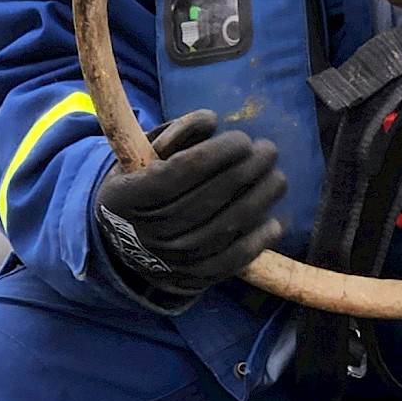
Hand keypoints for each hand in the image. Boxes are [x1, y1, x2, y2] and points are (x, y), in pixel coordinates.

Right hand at [94, 110, 286, 300]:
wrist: (124, 240)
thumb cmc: (141, 181)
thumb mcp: (142, 151)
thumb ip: (176, 131)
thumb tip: (211, 121)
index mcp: (127, 196)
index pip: (179, 172)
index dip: (216, 154)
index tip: (242, 139)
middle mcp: (146, 232)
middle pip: (207, 200)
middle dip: (246, 171)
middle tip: (269, 151)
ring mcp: (169, 260)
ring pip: (223, 229)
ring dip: (259, 201)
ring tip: (277, 178)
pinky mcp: (190, 279)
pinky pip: (230, 262)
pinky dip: (257, 242)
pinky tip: (274, 221)